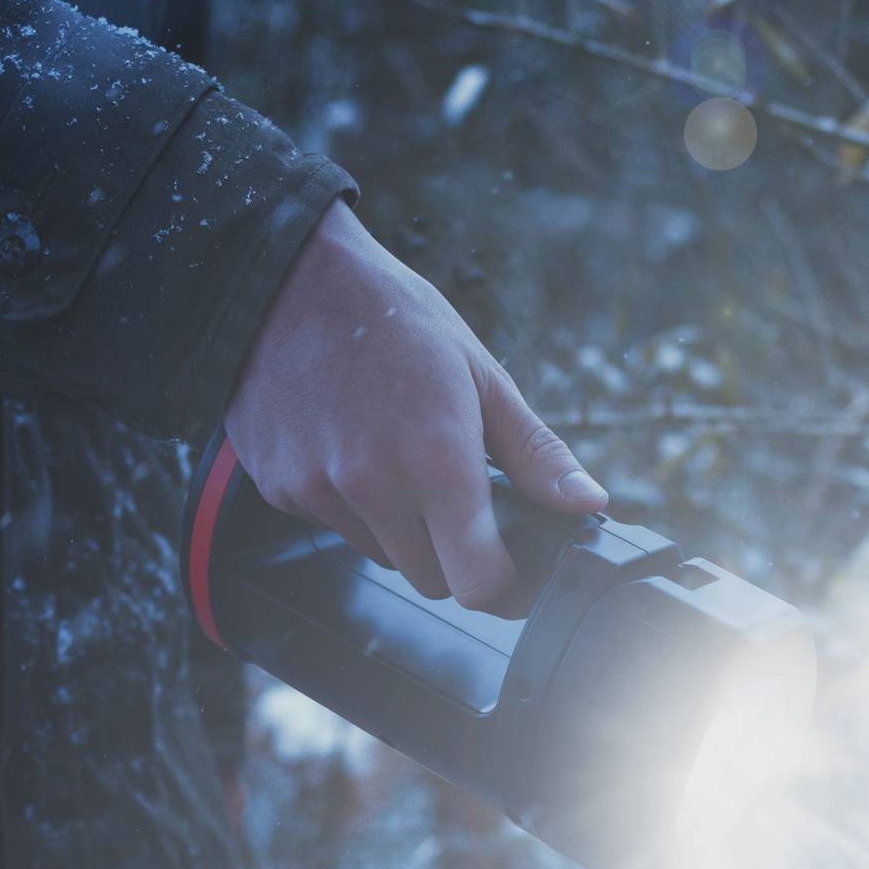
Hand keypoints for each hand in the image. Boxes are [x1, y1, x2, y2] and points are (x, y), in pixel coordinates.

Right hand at [224, 201, 607, 614]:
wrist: (285, 278)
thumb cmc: (391, 315)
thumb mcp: (480, 373)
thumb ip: (536, 452)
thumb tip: (588, 504)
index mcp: (436, 460)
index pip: (479, 582)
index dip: (506, 590)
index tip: (515, 576)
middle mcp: (373, 486)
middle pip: (432, 580)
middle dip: (456, 556)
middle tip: (460, 501)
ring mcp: (319, 491)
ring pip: (382, 555)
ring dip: (402, 530)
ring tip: (398, 454)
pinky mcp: (280, 489)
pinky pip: (334, 525)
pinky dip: (352, 504)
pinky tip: (350, 444)